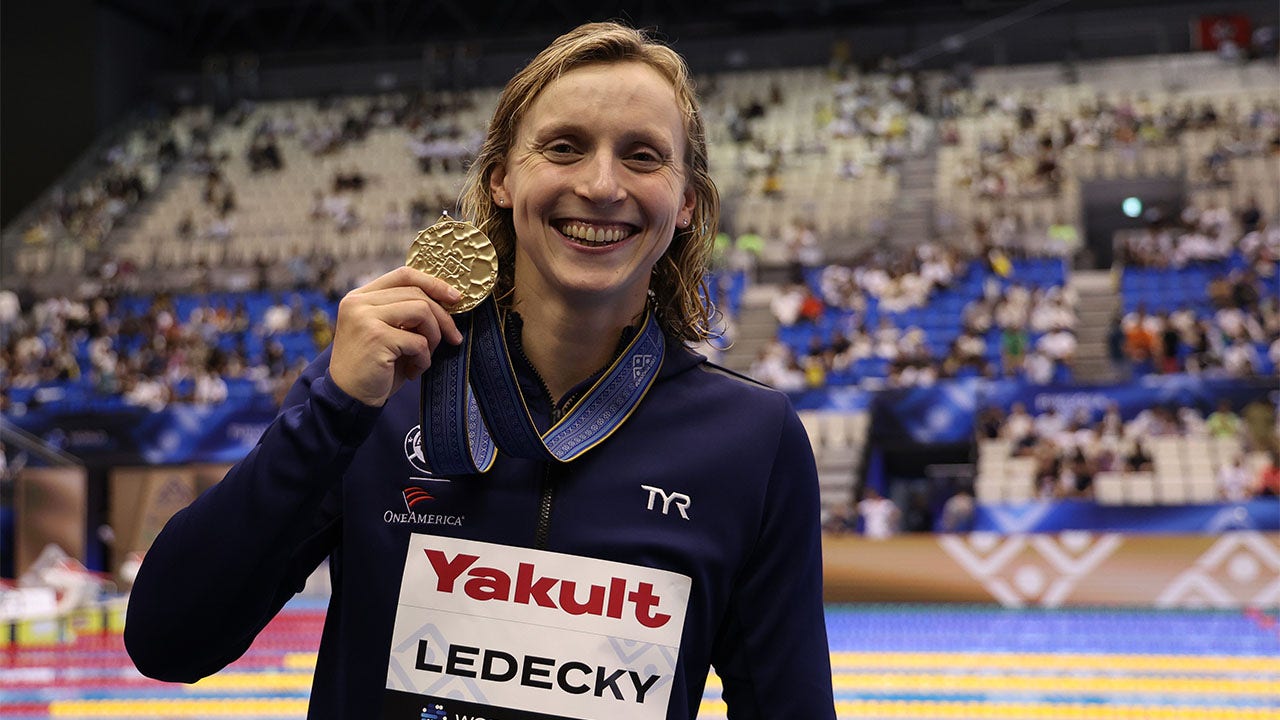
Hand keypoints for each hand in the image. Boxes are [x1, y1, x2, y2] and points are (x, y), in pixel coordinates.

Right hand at [328, 266, 463, 406]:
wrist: (350, 399)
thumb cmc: (374, 366)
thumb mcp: (388, 331)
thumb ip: (405, 312)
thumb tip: (447, 299)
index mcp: (361, 297)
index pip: (403, 275)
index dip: (433, 283)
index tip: (455, 298)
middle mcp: (359, 303)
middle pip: (417, 293)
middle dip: (443, 317)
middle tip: (453, 338)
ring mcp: (365, 318)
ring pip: (422, 311)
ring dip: (433, 337)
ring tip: (424, 356)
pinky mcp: (376, 338)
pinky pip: (418, 341)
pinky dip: (423, 359)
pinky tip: (412, 371)